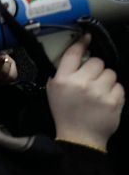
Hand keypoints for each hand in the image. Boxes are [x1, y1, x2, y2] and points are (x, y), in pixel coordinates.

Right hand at [47, 35, 123, 149]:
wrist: (80, 137)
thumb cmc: (65, 113)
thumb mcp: (53, 90)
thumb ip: (62, 73)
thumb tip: (76, 55)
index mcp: (63, 80)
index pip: (73, 54)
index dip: (82, 43)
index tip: (87, 37)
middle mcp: (80, 83)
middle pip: (97, 61)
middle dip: (96, 69)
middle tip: (92, 79)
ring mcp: (98, 92)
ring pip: (110, 73)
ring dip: (107, 80)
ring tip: (99, 91)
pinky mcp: (113, 101)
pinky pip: (120, 87)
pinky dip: (115, 92)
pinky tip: (106, 99)